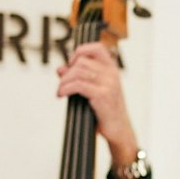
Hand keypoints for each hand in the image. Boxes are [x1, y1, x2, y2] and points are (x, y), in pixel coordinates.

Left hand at [56, 42, 138, 161]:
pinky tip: (61, 94)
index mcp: (112, 69)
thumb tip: (60, 68)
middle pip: (81, 62)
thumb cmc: (106, 111)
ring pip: (78, 72)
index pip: (96, 48)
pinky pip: (78, 85)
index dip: (80, 51)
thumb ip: (78, 78)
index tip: (71, 63)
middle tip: (62, 84)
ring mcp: (108, 83)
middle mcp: (112, 73)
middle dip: (67, 73)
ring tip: (60, 91)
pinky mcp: (102, 95)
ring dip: (64, 82)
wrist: (119, 130)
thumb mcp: (93, 90)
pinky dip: (65, 88)